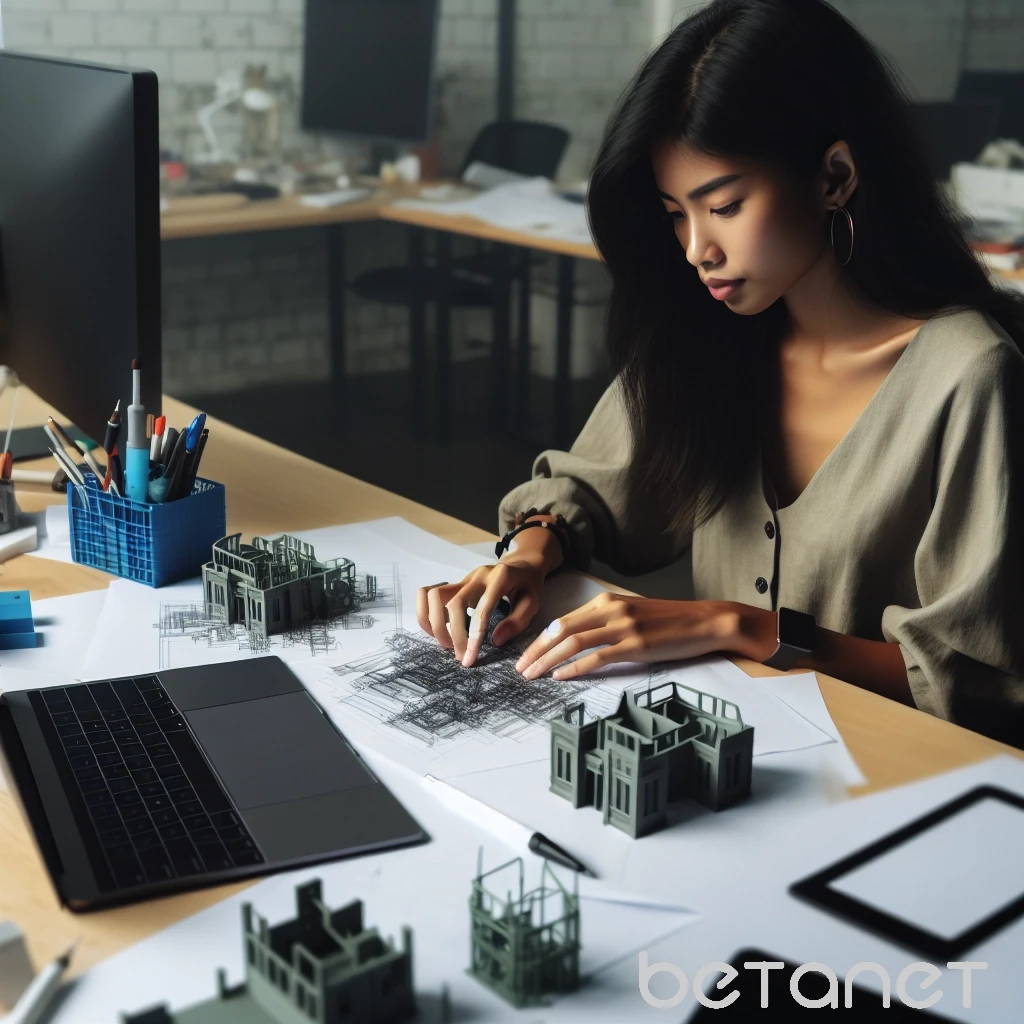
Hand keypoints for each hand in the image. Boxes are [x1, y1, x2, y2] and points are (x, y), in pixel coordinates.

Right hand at [415, 555, 547, 667]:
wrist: (521, 565)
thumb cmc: (527, 586)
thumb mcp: (533, 602)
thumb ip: (517, 621)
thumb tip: (495, 640)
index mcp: (499, 579)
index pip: (480, 611)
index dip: (472, 637)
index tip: (469, 659)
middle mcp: (476, 576)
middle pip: (453, 603)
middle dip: (453, 634)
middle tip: (460, 656)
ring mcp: (463, 578)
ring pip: (433, 596)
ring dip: (433, 622)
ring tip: (446, 643)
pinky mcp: (455, 584)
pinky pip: (429, 594)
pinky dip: (426, 613)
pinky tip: (438, 629)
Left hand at [514, 593, 772, 679]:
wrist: (705, 621)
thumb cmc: (670, 621)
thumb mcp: (632, 613)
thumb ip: (605, 621)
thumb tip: (577, 639)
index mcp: (607, 601)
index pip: (562, 620)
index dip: (540, 638)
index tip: (525, 654)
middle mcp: (611, 610)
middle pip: (561, 630)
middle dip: (536, 650)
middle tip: (520, 668)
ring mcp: (623, 627)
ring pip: (573, 643)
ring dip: (548, 660)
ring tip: (533, 675)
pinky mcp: (635, 645)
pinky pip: (596, 657)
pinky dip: (574, 668)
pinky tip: (561, 677)